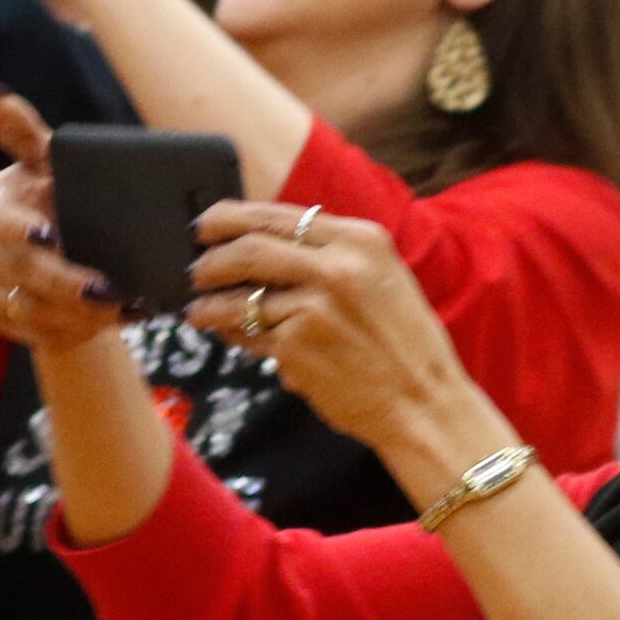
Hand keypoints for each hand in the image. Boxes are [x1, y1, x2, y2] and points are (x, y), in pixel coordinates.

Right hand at [0, 93, 123, 349]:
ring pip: (26, 308)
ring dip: (75, 314)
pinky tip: (105, 322)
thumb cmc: (54, 194)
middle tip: (107, 290)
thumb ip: (26, 133)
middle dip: (63, 283)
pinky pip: (33, 333)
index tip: (49, 238)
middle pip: (16, 270)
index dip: (18, 229)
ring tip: (119, 308)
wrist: (59, 250)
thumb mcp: (47, 163)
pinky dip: (71, 331)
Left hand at [183, 201, 467, 446]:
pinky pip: (248, 333)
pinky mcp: (296, 346)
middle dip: (211, 257)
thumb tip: (262, 245)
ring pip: (240, 295)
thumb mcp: (381, 279)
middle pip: (249, 246)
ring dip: (209, 302)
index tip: (207, 224)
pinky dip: (229, 333)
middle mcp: (337, 266)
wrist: (424, 405)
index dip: (232, 218)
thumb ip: (330, 256)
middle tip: (195, 268)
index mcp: (361, 240)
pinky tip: (223, 335)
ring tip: (199, 308)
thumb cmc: (403, 346)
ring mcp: (314, 306)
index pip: (279, 215)